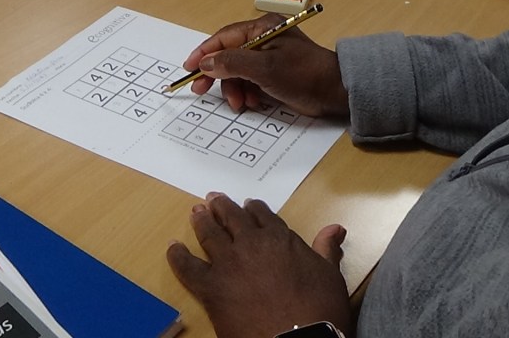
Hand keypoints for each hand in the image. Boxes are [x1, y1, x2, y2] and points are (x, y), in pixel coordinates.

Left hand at [167, 193, 351, 337]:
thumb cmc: (320, 309)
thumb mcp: (330, 276)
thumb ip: (326, 249)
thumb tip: (335, 227)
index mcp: (280, 239)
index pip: (263, 216)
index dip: (254, 209)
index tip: (247, 204)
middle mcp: (251, 244)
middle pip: (232, 218)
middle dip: (222, 207)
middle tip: (212, 198)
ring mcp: (228, 263)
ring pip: (209, 234)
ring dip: (202, 221)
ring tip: (196, 212)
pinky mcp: (210, 286)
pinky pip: (188, 266)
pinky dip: (178, 255)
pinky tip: (173, 247)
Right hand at [181, 15, 347, 116]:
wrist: (335, 92)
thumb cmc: (303, 75)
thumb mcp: (264, 68)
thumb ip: (232, 63)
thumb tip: (205, 63)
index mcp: (262, 28)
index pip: (224, 37)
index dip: (204, 52)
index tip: (189, 68)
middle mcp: (263, 38)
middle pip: (228, 55)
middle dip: (217, 75)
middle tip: (201, 91)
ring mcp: (268, 56)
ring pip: (237, 71)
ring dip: (234, 88)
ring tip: (239, 103)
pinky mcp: (273, 73)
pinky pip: (249, 80)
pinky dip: (246, 92)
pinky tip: (251, 102)